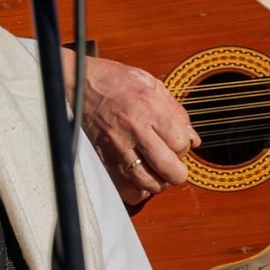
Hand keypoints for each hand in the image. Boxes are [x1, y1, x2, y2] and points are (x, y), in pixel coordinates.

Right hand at [60, 49, 199, 204]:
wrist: (76, 82)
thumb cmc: (113, 80)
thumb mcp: (150, 83)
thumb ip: (176, 111)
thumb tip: (193, 139)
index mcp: (150, 108)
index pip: (182, 144)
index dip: (184, 147)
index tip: (176, 142)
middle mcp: (135, 130)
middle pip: (170, 169)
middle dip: (178, 171)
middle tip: (173, 165)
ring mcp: (117, 146)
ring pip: (149, 183)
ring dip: (158, 181)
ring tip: (156, 171)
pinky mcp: (102, 157)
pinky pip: (125, 187)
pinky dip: (136, 190)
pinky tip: (139, 180)